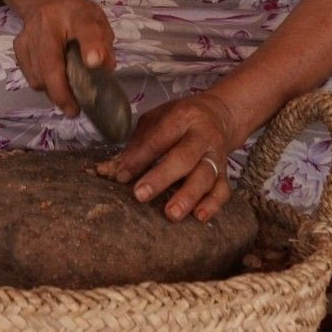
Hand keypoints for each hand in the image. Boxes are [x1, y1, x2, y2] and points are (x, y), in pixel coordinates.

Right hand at [11, 0, 114, 116]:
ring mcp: (28, 34)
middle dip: (62, 92)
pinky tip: (53, 82)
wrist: (45, 2)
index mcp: (76, 13)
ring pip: (38, 76)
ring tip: (67, 95)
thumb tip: (105, 70)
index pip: (86, 28)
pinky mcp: (18, 46)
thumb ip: (104, 46)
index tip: (95, 63)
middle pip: (51, 62)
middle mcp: (47, 22)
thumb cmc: (77, 17)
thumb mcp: (98, 23)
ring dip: (53, 91)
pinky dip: (43, 85)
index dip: (91, 46)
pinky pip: (30, 76)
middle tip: (73, 110)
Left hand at [96, 92, 239, 222]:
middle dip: (161, 177)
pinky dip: (212, 204)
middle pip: (183, 157)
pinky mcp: (224, 172)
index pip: (158, 138)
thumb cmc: (179, 120)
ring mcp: (215, 155)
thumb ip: (135, 146)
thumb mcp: (155, 120)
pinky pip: (222, 190)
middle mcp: (201, 136)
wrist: (219, 114)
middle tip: (141, 195)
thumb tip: (107, 171)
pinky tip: (199, 217)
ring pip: (205, 176)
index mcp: (181, 117)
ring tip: (172, 214)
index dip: (139, 158)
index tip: (120, 177)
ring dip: (188, 196)